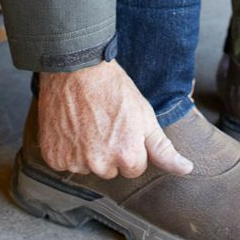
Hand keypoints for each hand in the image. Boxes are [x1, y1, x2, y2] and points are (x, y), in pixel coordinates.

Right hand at [38, 60, 193, 179]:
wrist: (76, 69)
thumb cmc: (113, 88)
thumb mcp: (145, 115)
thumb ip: (164, 148)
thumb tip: (186, 169)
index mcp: (127, 157)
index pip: (134, 168)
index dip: (130, 146)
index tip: (123, 127)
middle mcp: (100, 165)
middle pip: (111, 171)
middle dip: (110, 151)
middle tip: (105, 123)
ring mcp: (74, 162)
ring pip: (87, 167)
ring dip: (87, 151)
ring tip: (87, 122)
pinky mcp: (53, 157)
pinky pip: (64, 163)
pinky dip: (67, 148)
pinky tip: (71, 127)